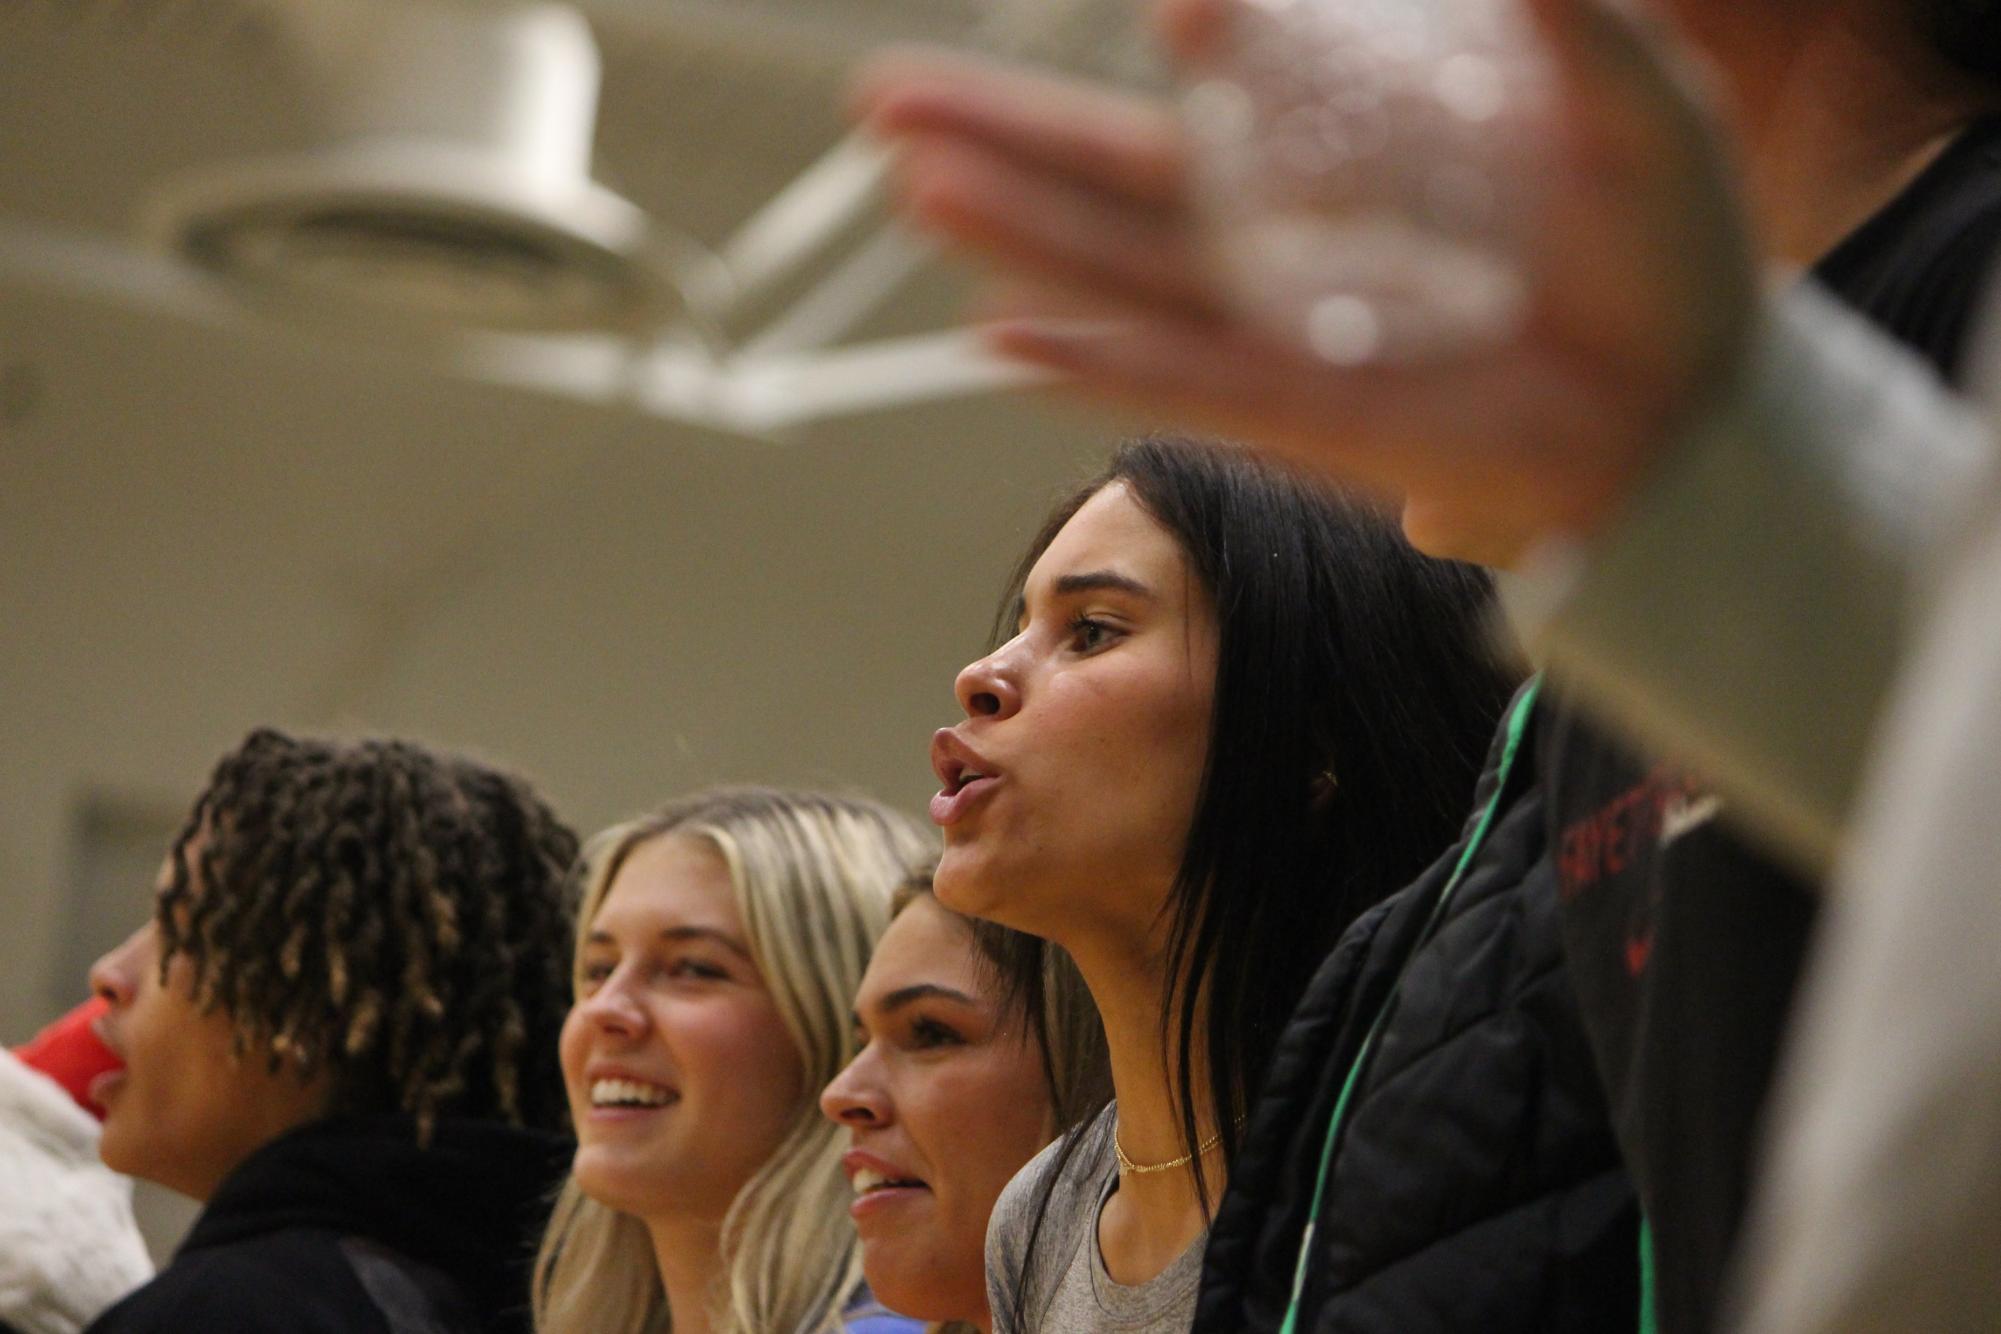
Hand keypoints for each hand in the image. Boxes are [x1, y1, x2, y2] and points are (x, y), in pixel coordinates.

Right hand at [853, 0, 1757, 566]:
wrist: (1702, 413)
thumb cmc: (1672, 260)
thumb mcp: (1628, 101)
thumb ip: (1559, 16)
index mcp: (1350, 162)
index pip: (1226, 93)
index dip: (1194, 42)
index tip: (1178, 6)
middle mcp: (1290, 246)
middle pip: (1114, 185)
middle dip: (999, 138)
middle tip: (882, 96)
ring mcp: (1283, 332)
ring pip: (1118, 279)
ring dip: (1016, 233)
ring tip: (912, 176)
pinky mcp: (1302, 418)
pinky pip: (1174, 389)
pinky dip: (1090, 366)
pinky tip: (995, 337)